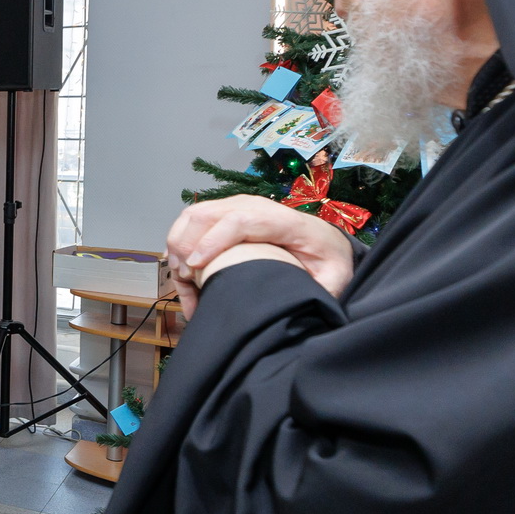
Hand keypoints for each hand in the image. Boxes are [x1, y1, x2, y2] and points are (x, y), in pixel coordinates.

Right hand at [166, 196, 354, 317]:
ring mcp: (239, 207)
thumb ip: (321, 289)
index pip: (239, 221)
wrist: (326, 242)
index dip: (211, 243)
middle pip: (207, 214)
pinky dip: (178, 243)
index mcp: (285, 222)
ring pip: (194, 215)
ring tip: (182, 279)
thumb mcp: (336, 278)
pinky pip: (192, 220)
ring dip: (178, 245)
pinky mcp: (226, 213)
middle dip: (186, 247)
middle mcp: (258, 207)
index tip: (194, 270)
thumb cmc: (328, 261)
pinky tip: (181, 270)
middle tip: (185, 281)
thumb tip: (294, 306)